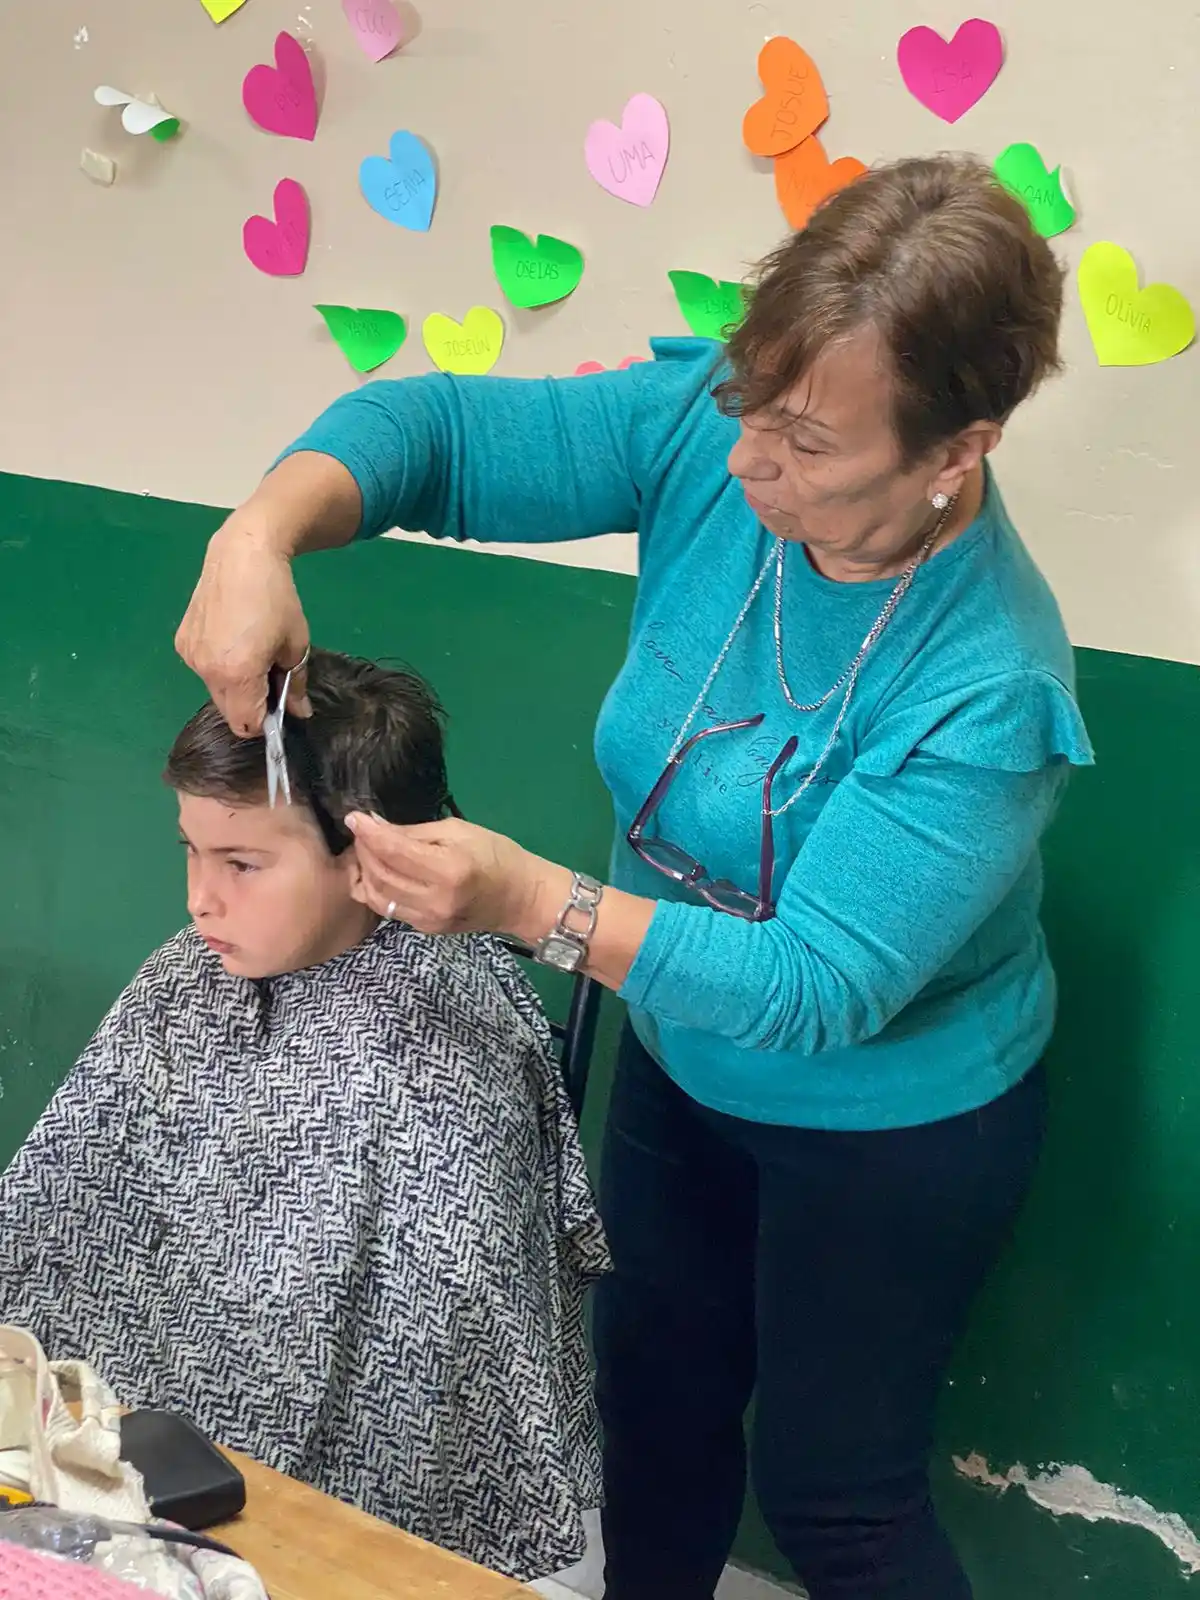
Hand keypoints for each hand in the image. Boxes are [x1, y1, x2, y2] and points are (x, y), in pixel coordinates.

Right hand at [175, 517, 311, 735]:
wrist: (242, 555)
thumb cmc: (276, 598)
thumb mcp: (295, 644)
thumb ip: (295, 684)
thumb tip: (300, 713)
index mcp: (237, 674)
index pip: (246, 724)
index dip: (264, 722)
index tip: (278, 706)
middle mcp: (206, 670)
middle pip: (229, 709)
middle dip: (250, 702)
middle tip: (269, 674)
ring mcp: (190, 655)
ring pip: (215, 689)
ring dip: (234, 684)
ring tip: (251, 651)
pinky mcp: (182, 641)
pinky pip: (203, 669)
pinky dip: (219, 665)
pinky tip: (232, 638)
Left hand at [344, 813, 567, 938]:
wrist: (520, 898)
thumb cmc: (496, 855)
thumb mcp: (458, 830)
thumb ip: (414, 832)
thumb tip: (376, 826)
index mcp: (448, 870)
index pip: (393, 851)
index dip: (368, 833)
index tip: (354, 816)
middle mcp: (434, 899)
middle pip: (380, 875)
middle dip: (363, 851)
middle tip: (361, 831)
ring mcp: (428, 919)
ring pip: (378, 897)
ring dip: (364, 872)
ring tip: (365, 852)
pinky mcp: (425, 929)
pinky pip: (389, 909)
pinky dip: (376, 889)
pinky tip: (377, 872)